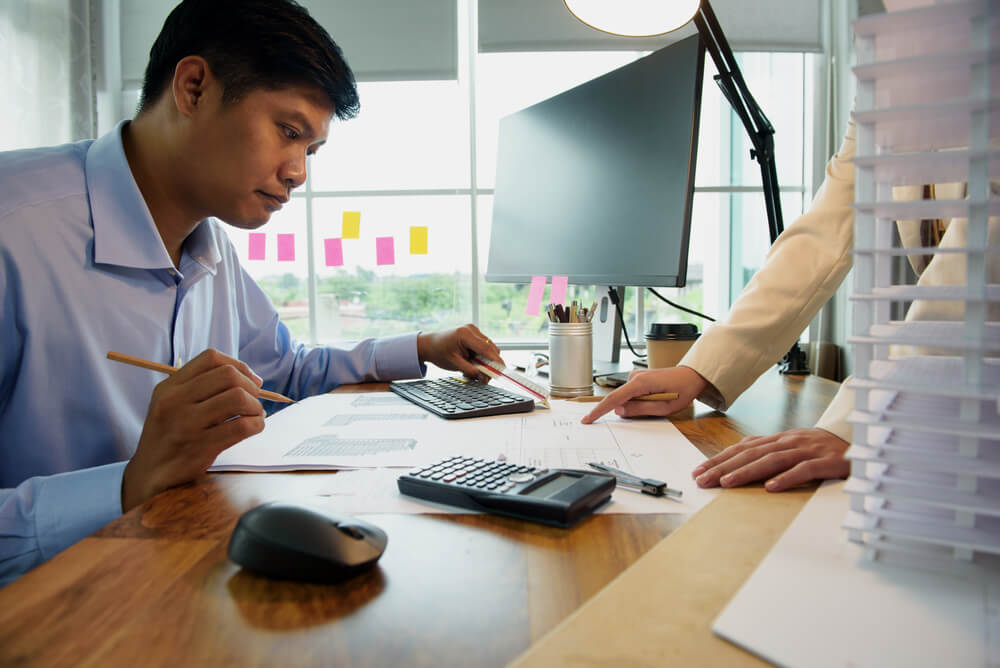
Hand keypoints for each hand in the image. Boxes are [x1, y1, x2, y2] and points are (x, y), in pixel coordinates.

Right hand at [121, 349, 266, 511]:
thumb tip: (250, 379)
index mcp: (169, 387)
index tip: (250, 381)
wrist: (149, 475)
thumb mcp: (171, 404)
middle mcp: (175, 401)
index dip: (239, 366)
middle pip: (228, 375)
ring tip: (255, 415)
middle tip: (254, 400)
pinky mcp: (200, 447)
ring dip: (255, 406)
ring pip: (238, 398)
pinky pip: (241, 426)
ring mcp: (187, 424)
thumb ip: (200, 388)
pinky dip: (256, 424)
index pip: (210, 359)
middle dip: (250, 387)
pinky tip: (254, 428)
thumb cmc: (169, 437)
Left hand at [416, 324, 502, 382]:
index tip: (502, 370)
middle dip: (490, 363)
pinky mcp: (474, 334)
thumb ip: (470, 370)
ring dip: (485, 360)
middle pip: (490, 348)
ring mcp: (473, 330)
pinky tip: (472, 362)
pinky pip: (484, 346)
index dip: (495, 360)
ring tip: (474, 370)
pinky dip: (481, 356)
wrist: (429, 344)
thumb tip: (484, 377)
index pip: (486, 349)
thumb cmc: (439, 352)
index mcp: (465, 334)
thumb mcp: (453, 363)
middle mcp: (471, 329)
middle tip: (484, 377)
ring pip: (489, 348)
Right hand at [580, 366, 707, 423]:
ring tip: (659, 401)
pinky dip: (638, 400)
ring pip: (626, 397)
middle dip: (630, 409)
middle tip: (654, 407)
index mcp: (640, 383)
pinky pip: (631, 394)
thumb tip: (620, 411)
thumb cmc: (682, 390)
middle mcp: (635, 376)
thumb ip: (640, 409)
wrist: (692, 376)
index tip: (587, 419)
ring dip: (637, 405)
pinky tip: (655, 397)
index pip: (614, 399)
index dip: (599, 410)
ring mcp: (636, 375)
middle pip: (620, 399)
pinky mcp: (638, 378)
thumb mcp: (664, 407)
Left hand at [691, 428, 848, 491]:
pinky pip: (804, 470)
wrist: (865, 443)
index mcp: (780, 439)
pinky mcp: (828, 462)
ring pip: (772, 460)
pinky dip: (787, 478)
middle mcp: (790, 441)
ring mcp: (809, 450)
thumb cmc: (824, 451)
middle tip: (703, 480)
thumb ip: (770, 454)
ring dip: (747, 472)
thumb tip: (739, 464)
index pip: (743, 448)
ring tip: (727, 483)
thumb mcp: (795, 450)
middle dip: (724, 466)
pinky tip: (771, 488)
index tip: (698, 472)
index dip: (720, 459)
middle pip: (751, 453)